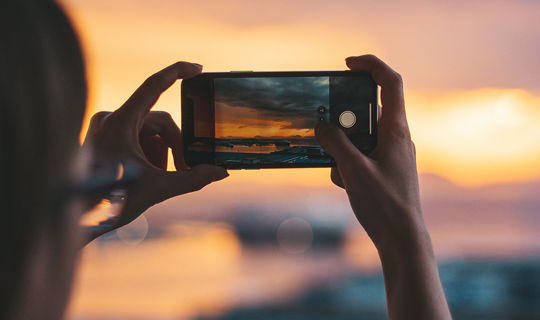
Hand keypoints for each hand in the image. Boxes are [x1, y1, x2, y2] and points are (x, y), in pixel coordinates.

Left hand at [83, 62, 228, 239]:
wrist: (77, 216)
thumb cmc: (110, 202)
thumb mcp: (158, 189)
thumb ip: (193, 179)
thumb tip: (221, 172)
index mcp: (121, 123)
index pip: (153, 85)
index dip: (178, 72)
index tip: (198, 69)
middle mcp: (112, 119)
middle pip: (160, 121)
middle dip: (175, 147)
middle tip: (184, 169)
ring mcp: (107, 128)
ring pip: (150, 132)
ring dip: (160, 155)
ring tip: (155, 178)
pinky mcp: (105, 137)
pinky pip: (137, 138)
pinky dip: (147, 155)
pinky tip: (143, 176)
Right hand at [315, 55, 450, 319]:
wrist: (401, 238)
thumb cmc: (384, 203)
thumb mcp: (353, 170)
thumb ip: (335, 143)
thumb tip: (321, 124)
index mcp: (396, 129)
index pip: (390, 82)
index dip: (370, 65)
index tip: (346, 64)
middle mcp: (396, 137)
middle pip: (369, 109)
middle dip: (344, 118)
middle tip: (327, 126)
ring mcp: (391, 153)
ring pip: (360, 136)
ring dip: (343, 148)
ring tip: (338, 170)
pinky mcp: (384, 168)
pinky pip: (361, 155)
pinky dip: (347, 164)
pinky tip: (346, 184)